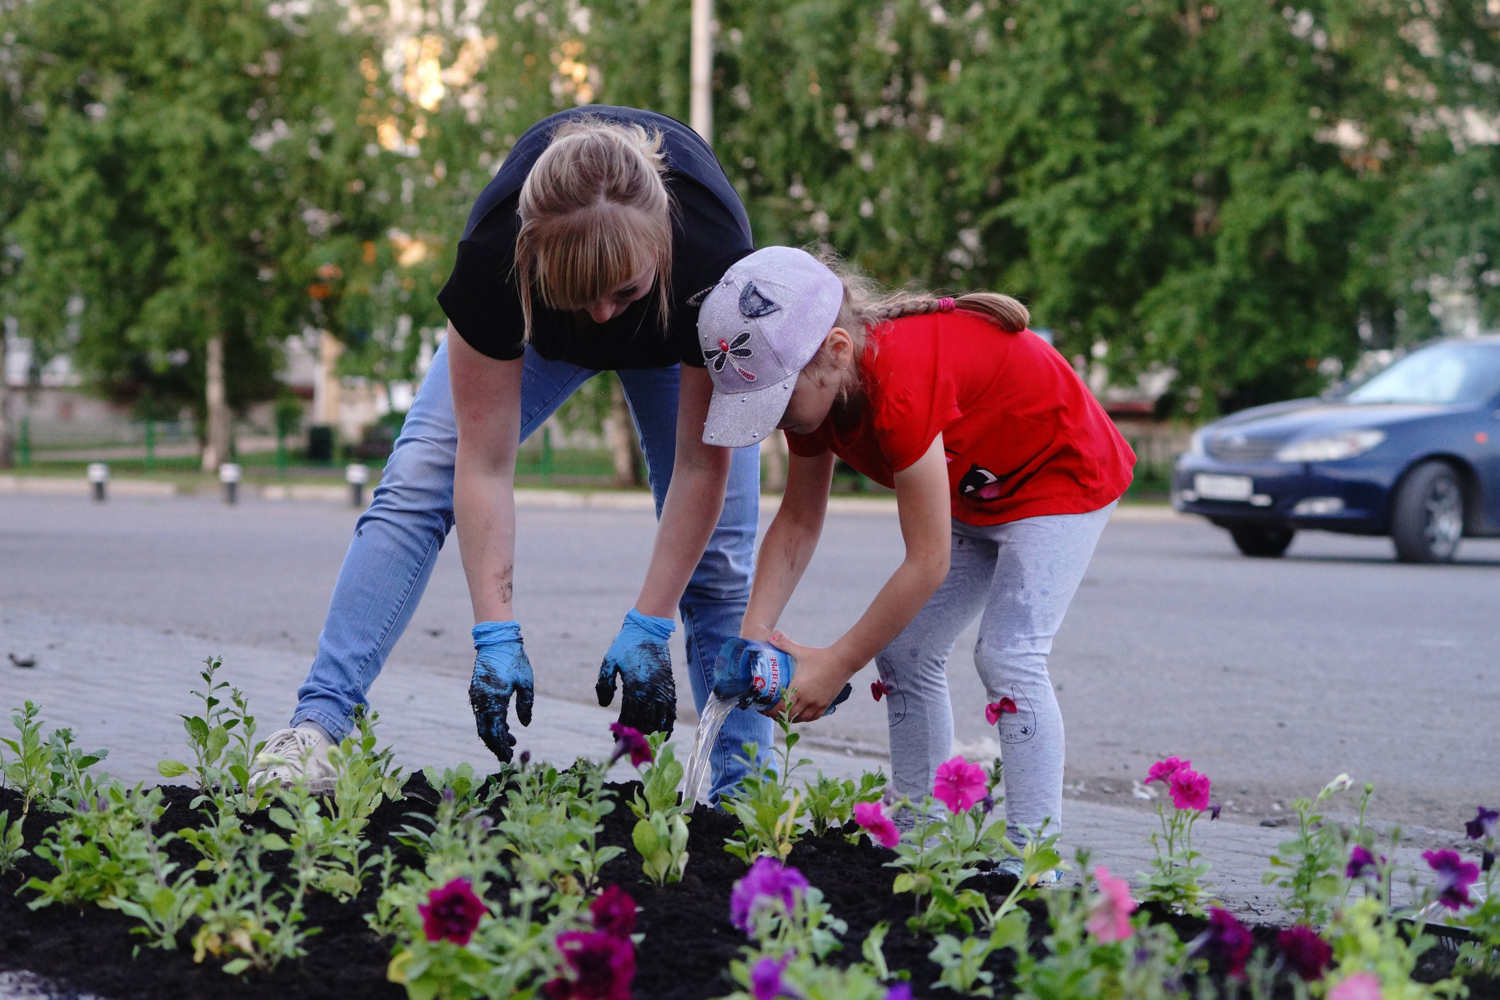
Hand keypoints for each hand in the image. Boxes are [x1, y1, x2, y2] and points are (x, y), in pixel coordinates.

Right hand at [469, 621, 533, 762]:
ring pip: (482, 723)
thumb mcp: (526, 682)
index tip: (509, 757)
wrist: (497, 639)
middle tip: (508, 753)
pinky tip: (504, 725)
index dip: (501, 747)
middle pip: (485, 732)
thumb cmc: (514, 659)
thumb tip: (524, 725)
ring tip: (511, 739)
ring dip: (494, 734)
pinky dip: (490, 722)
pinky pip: (481, 713)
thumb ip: (526, 705)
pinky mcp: (476, 691)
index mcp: (494, 700)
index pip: (495, 732)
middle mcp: (481, 700)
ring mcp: (476, 696)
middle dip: (496, 745)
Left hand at [596, 609, 677, 735]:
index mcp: (634, 685)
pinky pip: (671, 710)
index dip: (623, 730)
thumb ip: (604, 684)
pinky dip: (668, 724)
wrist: (649, 629)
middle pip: (646, 722)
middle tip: (629, 743)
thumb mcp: (609, 661)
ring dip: (652, 733)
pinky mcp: (670, 685)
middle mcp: (651, 690)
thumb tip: (604, 704)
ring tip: (644, 742)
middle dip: (637, 735)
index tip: (616, 738)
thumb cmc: (626, 645)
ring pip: (660, 719)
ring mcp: (662, 688)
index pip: (629, 716)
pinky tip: (663, 734)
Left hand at [764, 631, 851, 722]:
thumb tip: (771, 638)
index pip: (781, 707)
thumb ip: (784, 644)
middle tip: (770, 711)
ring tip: (783, 713)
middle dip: (778, 715)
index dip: (771, 711)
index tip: (764, 709)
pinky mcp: (826, 704)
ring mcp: (817, 703)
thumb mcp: (801, 651)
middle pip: (789, 715)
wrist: (842, 661)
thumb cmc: (820, 656)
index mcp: (798, 688)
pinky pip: (813, 717)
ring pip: (801, 718)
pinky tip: (800, 714)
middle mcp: (808, 699)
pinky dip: (804, 718)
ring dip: (791, 718)